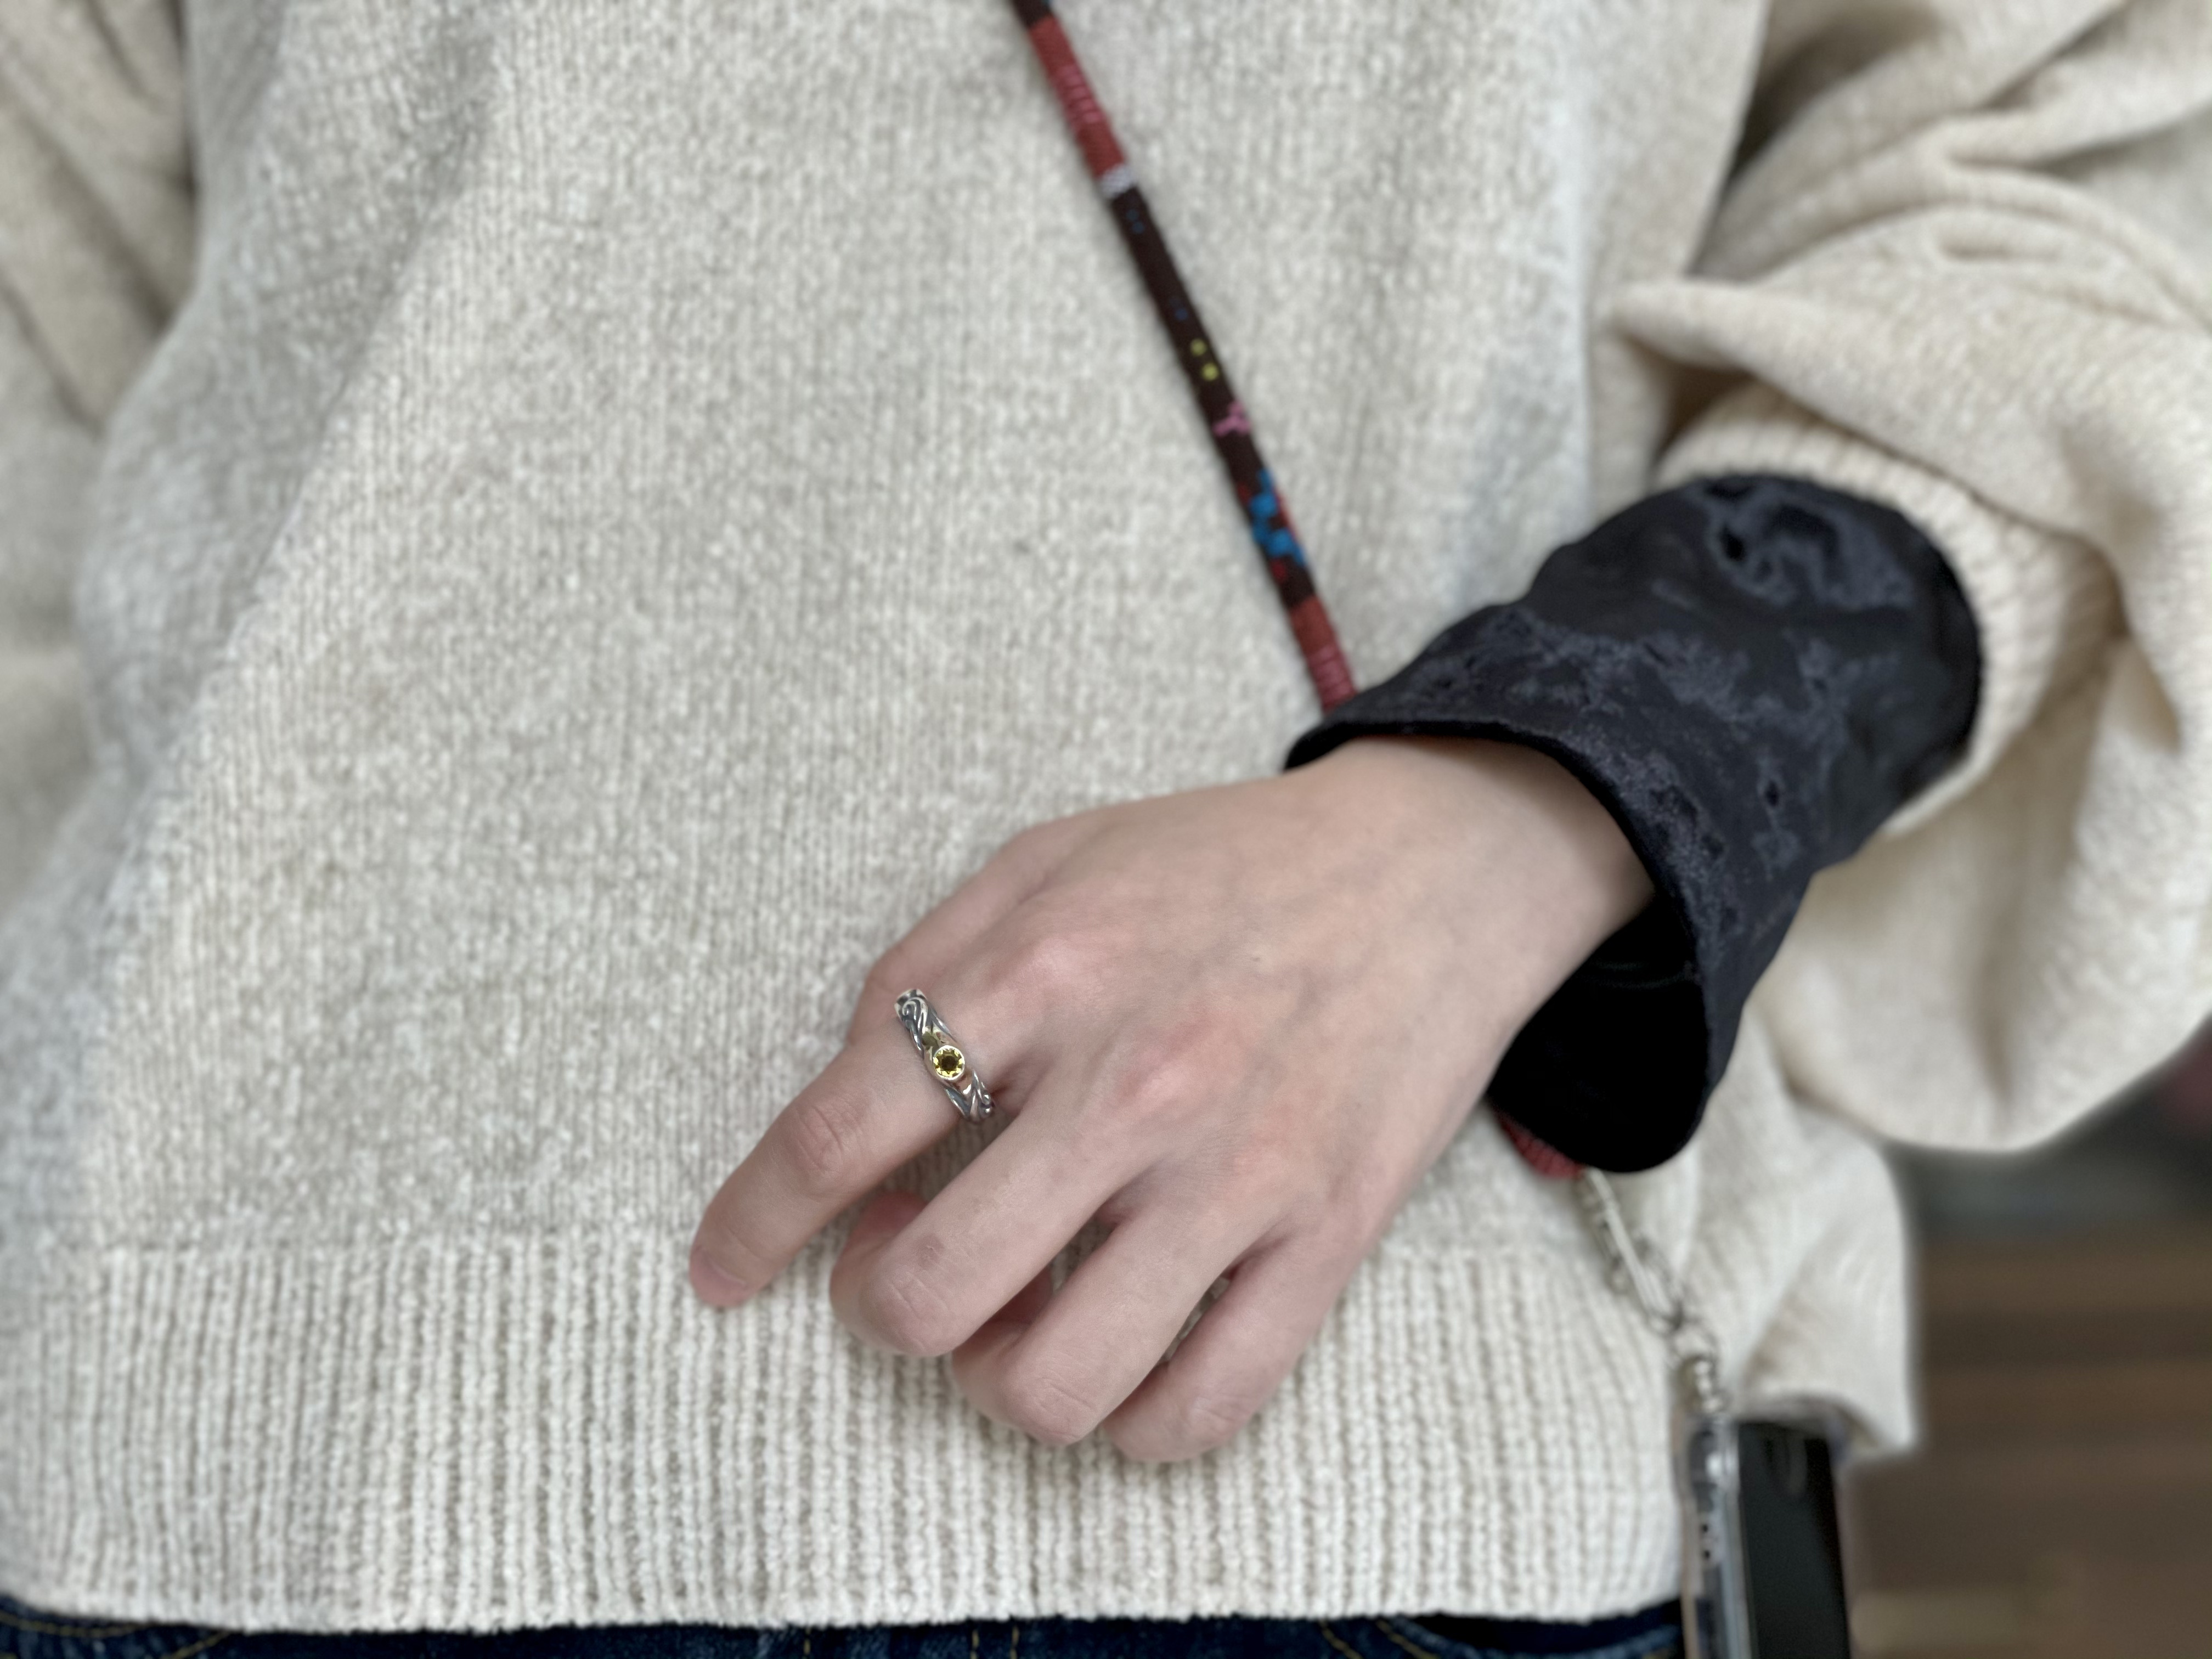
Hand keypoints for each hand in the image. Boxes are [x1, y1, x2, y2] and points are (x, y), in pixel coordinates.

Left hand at [688, 737, 1650, 1459]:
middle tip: (897, 1277)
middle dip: (876, 1311)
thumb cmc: (1218, 867)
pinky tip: (1116, 1360)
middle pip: (930, 1288)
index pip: (839, 1133)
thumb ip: (922, 965)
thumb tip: (839, 1098)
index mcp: (1042, 973)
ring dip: (994, 1380)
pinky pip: (1200, 1409)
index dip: (751, 1225)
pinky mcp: (1326, 1241)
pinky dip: (1127, 1423)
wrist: (1427, 871)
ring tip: (1009, 1324)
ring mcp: (1236, 1174)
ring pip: (1056, 1383)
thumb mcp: (1046, 861)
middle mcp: (1132, 1082)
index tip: (722, 1271)